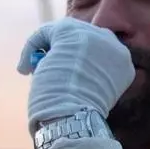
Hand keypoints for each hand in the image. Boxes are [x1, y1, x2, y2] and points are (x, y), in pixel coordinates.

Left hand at [16, 18, 134, 129]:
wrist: (74, 117)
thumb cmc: (82, 115)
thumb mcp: (98, 92)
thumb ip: (92, 75)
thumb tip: (65, 66)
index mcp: (124, 63)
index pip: (102, 53)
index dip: (82, 61)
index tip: (68, 75)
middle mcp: (113, 44)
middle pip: (87, 38)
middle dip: (68, 51)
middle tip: (52, 70)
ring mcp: (91, 35)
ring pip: (66, 33)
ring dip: (50, 49)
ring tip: (36, 71)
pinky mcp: (68, 30)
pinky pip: (46, 33)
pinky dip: (31, 47)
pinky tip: (25, 69)